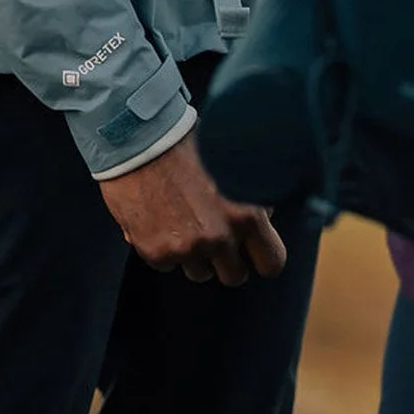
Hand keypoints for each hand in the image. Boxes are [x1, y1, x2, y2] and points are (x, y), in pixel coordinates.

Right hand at [99, 132, 287, 284]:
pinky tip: (161, 218)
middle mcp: (219, 236)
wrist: (141, 138)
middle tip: (218, 236)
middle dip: (228, 259)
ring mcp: (186, 248)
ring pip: (200, 273)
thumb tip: (265, 216)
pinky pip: (169, 265)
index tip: (254, 250)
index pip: (272, 262)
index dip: (264, 256)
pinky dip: (166, 248)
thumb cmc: (191, 142)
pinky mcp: (156, 253)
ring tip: (186, 221)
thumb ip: (252, 194)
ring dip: (197, 255)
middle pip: (235, 276)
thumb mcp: (233, 162)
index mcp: (247, 213)